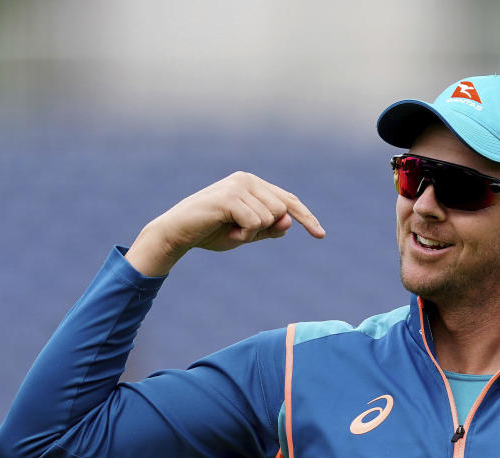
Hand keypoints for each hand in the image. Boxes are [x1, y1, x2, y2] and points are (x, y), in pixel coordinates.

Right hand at [125, 171, 324, 275]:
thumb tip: (289, 222)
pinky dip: (243, 235)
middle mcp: (248, 180)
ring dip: (251, 234)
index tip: (320, 235)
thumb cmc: (212, 232)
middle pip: (281, 211)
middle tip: (238, 233)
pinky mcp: (230, 197)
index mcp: (254, 185)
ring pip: (270, 218)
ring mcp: (238, 185)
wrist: (178, 233)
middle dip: (264, 230)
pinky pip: (254, 223)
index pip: (289, 200)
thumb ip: (269, 229)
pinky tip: (226, 232)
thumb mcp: (247, 234)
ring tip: (229, 231)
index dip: (306, 218)